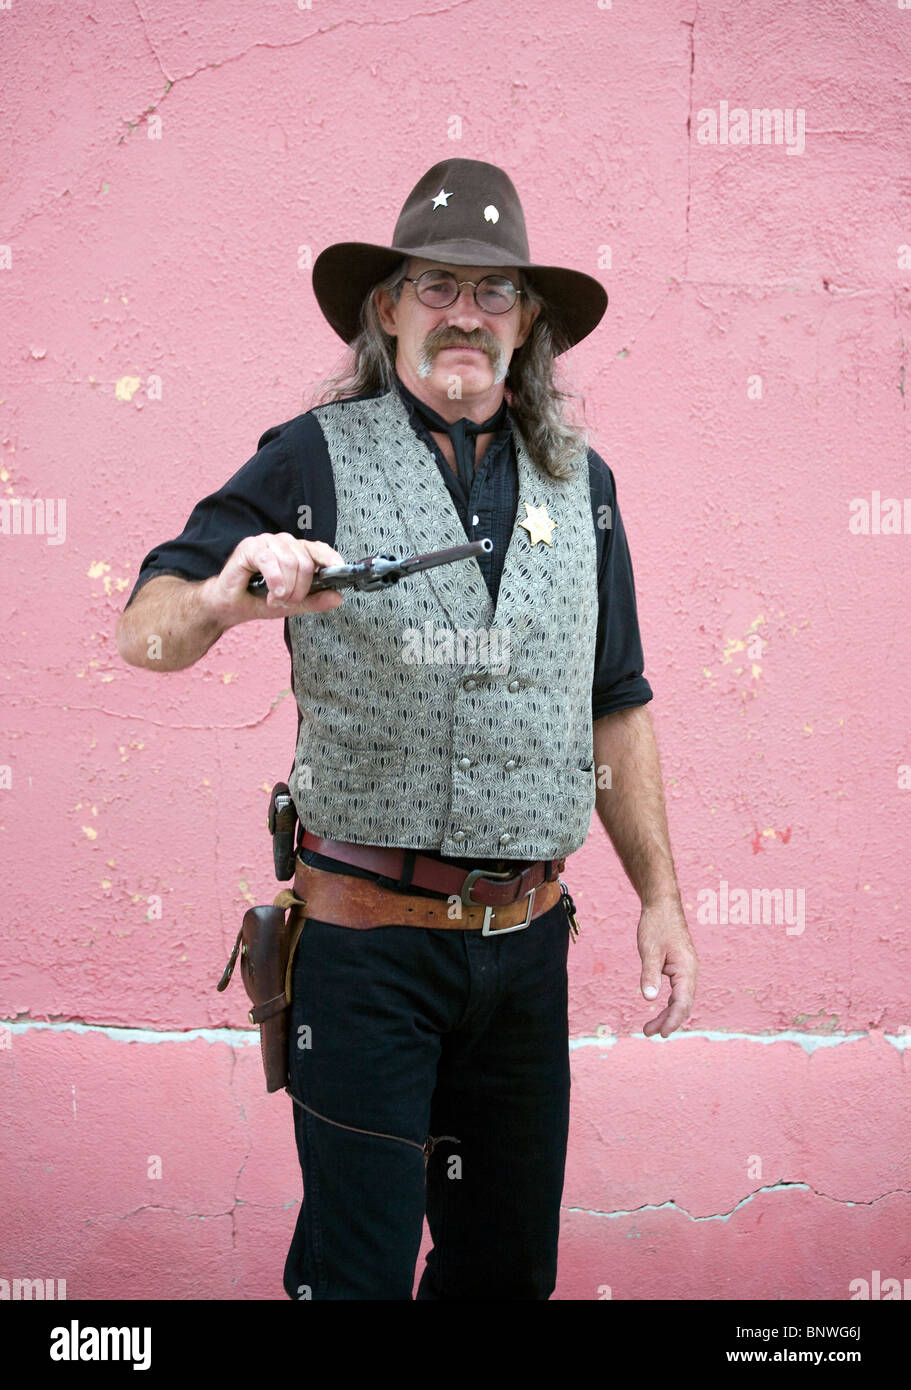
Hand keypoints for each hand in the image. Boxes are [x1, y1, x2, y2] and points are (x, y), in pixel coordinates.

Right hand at [205, 532, 346, 625]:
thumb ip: (314, 600)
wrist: (229, 605)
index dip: (331, 559)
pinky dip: (274, 580)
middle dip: (300, 588)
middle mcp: (283, 544)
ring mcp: (266, 542)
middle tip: (287, 601)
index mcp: (296, 552)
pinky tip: (272, 593)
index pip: (319, 549)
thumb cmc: (257, 599)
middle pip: (306, 561)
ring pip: (290, 561)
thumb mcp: (292, 604)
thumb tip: (338, 597)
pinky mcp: (250, 547)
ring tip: (275, 599)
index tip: (339, 571)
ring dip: (286, 587)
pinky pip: (269, 560)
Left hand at [637, 897, 698, 1037]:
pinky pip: (678, 992)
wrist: (663, 906)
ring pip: (680, 1000)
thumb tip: (649, 999)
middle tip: (648, 1033)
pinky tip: (658, 1009)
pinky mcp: (681, 968)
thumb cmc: (657, 926)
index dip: (672, 1020)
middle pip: (683, 1005)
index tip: (661, 1033)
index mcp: (686, 969)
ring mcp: (687, 971)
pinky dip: (668, 1003)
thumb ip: (649, 974)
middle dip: (668, 1021)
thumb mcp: (649, 950)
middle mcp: (691, 973)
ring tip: (649, 1028)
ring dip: (667, 1014)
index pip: (682, 1003)